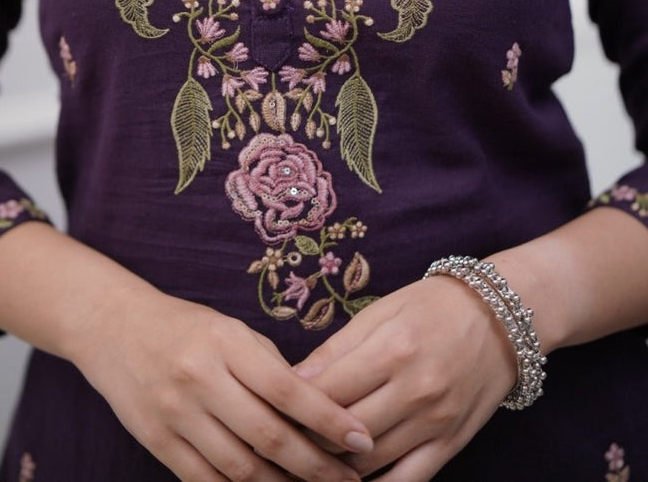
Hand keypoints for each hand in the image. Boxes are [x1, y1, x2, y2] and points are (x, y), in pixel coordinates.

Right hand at [76, 284, 372, 481]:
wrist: (114, 328)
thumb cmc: (185, 326)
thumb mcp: (231, 330)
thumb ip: (270, 366)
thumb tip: (318, 409)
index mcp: (225, 343)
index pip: (287, 389)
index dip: (328, 420)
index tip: (362, 439)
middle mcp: (200, 379)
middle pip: (267, 437)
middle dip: (316, 466)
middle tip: (352, 479)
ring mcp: (175, 414)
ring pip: (239, 468)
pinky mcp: (157, 442)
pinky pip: (206, 481)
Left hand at [295, 276, 516, 480]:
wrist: (500, 317)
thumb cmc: (432, 306)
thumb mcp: (381, 311)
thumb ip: (337, 348)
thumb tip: (292, 380)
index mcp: (393, 349)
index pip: (328, 392)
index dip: (291, 405)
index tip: (269, 406)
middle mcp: (415, 389)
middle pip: (343, 432)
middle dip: (307, 439)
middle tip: (281, 437)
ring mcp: (435, 422)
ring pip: (369, 462)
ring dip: (333, 466)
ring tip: (306, 458)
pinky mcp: (451, 444)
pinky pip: (406, 481)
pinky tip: (349, 481)